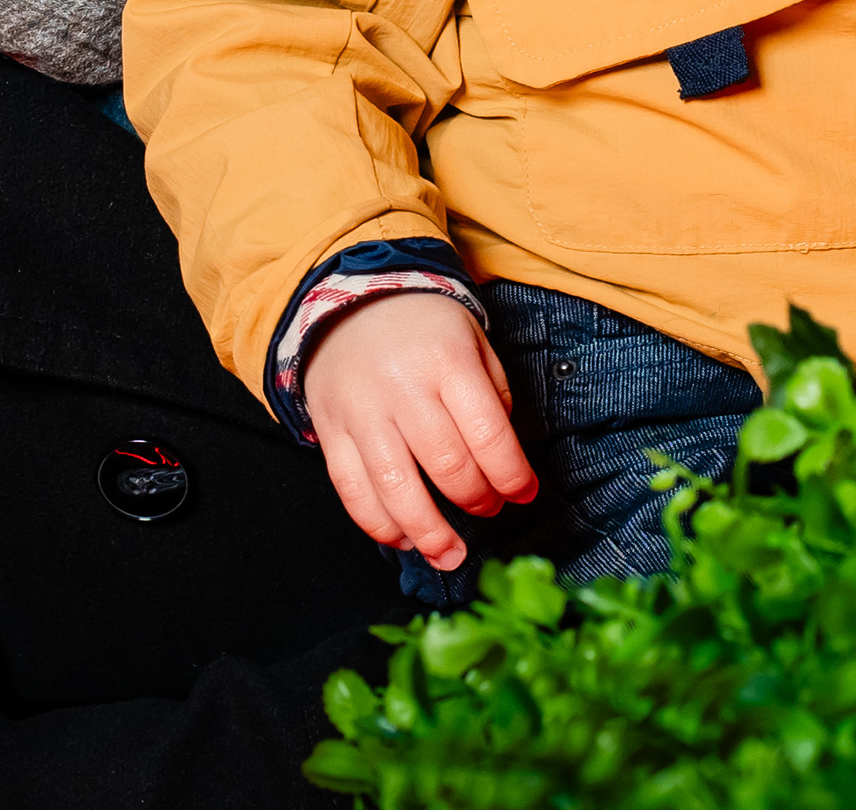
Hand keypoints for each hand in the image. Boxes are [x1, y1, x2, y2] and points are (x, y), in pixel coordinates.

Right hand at [301, 292, 536, 567]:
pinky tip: (404, 539)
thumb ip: (493, 396)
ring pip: (396, 488)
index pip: (487, 433)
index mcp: (447, 362)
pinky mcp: (331, 431)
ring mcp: (362, 413)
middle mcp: (403, 389)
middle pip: (446, 465)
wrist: (351, 302)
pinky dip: (379, 525)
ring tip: (451, 554)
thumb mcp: (473, 342)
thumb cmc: (425, 330)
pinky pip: (352, 490)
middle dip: (477, 500)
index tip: (524, 493)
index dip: (512, 475)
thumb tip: (503, 461)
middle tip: (489, 507)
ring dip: (429, 533)